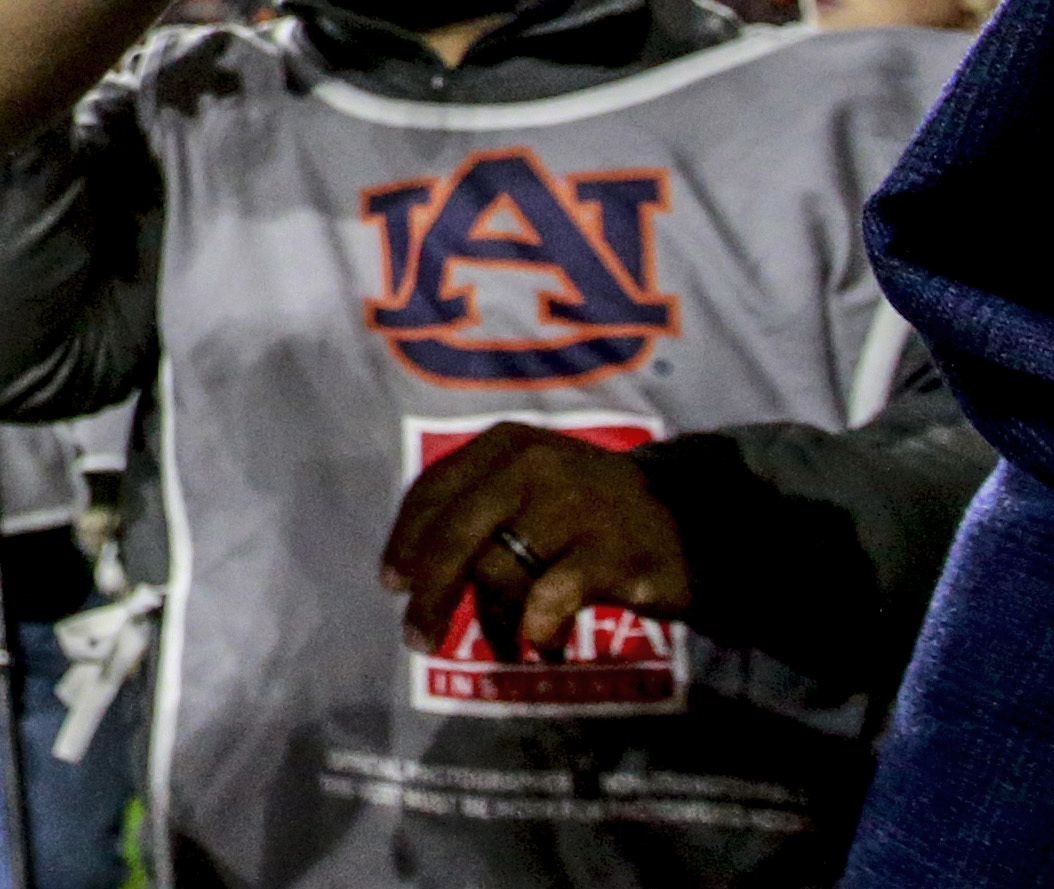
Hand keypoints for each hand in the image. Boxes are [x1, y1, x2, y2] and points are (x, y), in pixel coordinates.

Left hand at [380, 421, 692, 661]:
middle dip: (431, 594)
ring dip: (492, 621)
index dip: (405, 541)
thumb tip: (417, 571)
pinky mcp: (610, 553)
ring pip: (499, 573)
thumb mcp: (534, 488)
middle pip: (455, 537)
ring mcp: (573, 507)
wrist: (696, 522)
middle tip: (418, 638)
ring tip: (503, 644)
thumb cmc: (595, 511)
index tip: (393, 584)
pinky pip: (548, 600)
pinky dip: (537, 629)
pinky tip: (545, 644)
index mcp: (506, 445)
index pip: (433, 490)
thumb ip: (480, 512)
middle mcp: (533, 466)